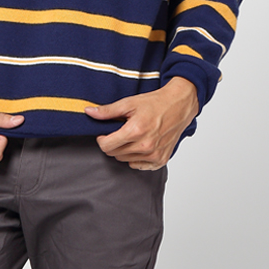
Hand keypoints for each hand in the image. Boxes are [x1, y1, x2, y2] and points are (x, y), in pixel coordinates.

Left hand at [84, 77, 198, 169]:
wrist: (178, 106)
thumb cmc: (155, 103)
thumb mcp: (129, 103)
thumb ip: (108, 111)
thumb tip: (89, 113)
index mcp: (135, 131)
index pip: (106, 146)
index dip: (102, 139)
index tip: (105, 132)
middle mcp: (145, 146)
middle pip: (114, 154)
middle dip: (113, 143)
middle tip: (120, 131)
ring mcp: (154, 155)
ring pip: (125, 160)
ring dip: (124, 150)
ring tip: (132, 136)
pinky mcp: (160, 160)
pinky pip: (138, 165)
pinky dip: (136, 157)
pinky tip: (141, 144)